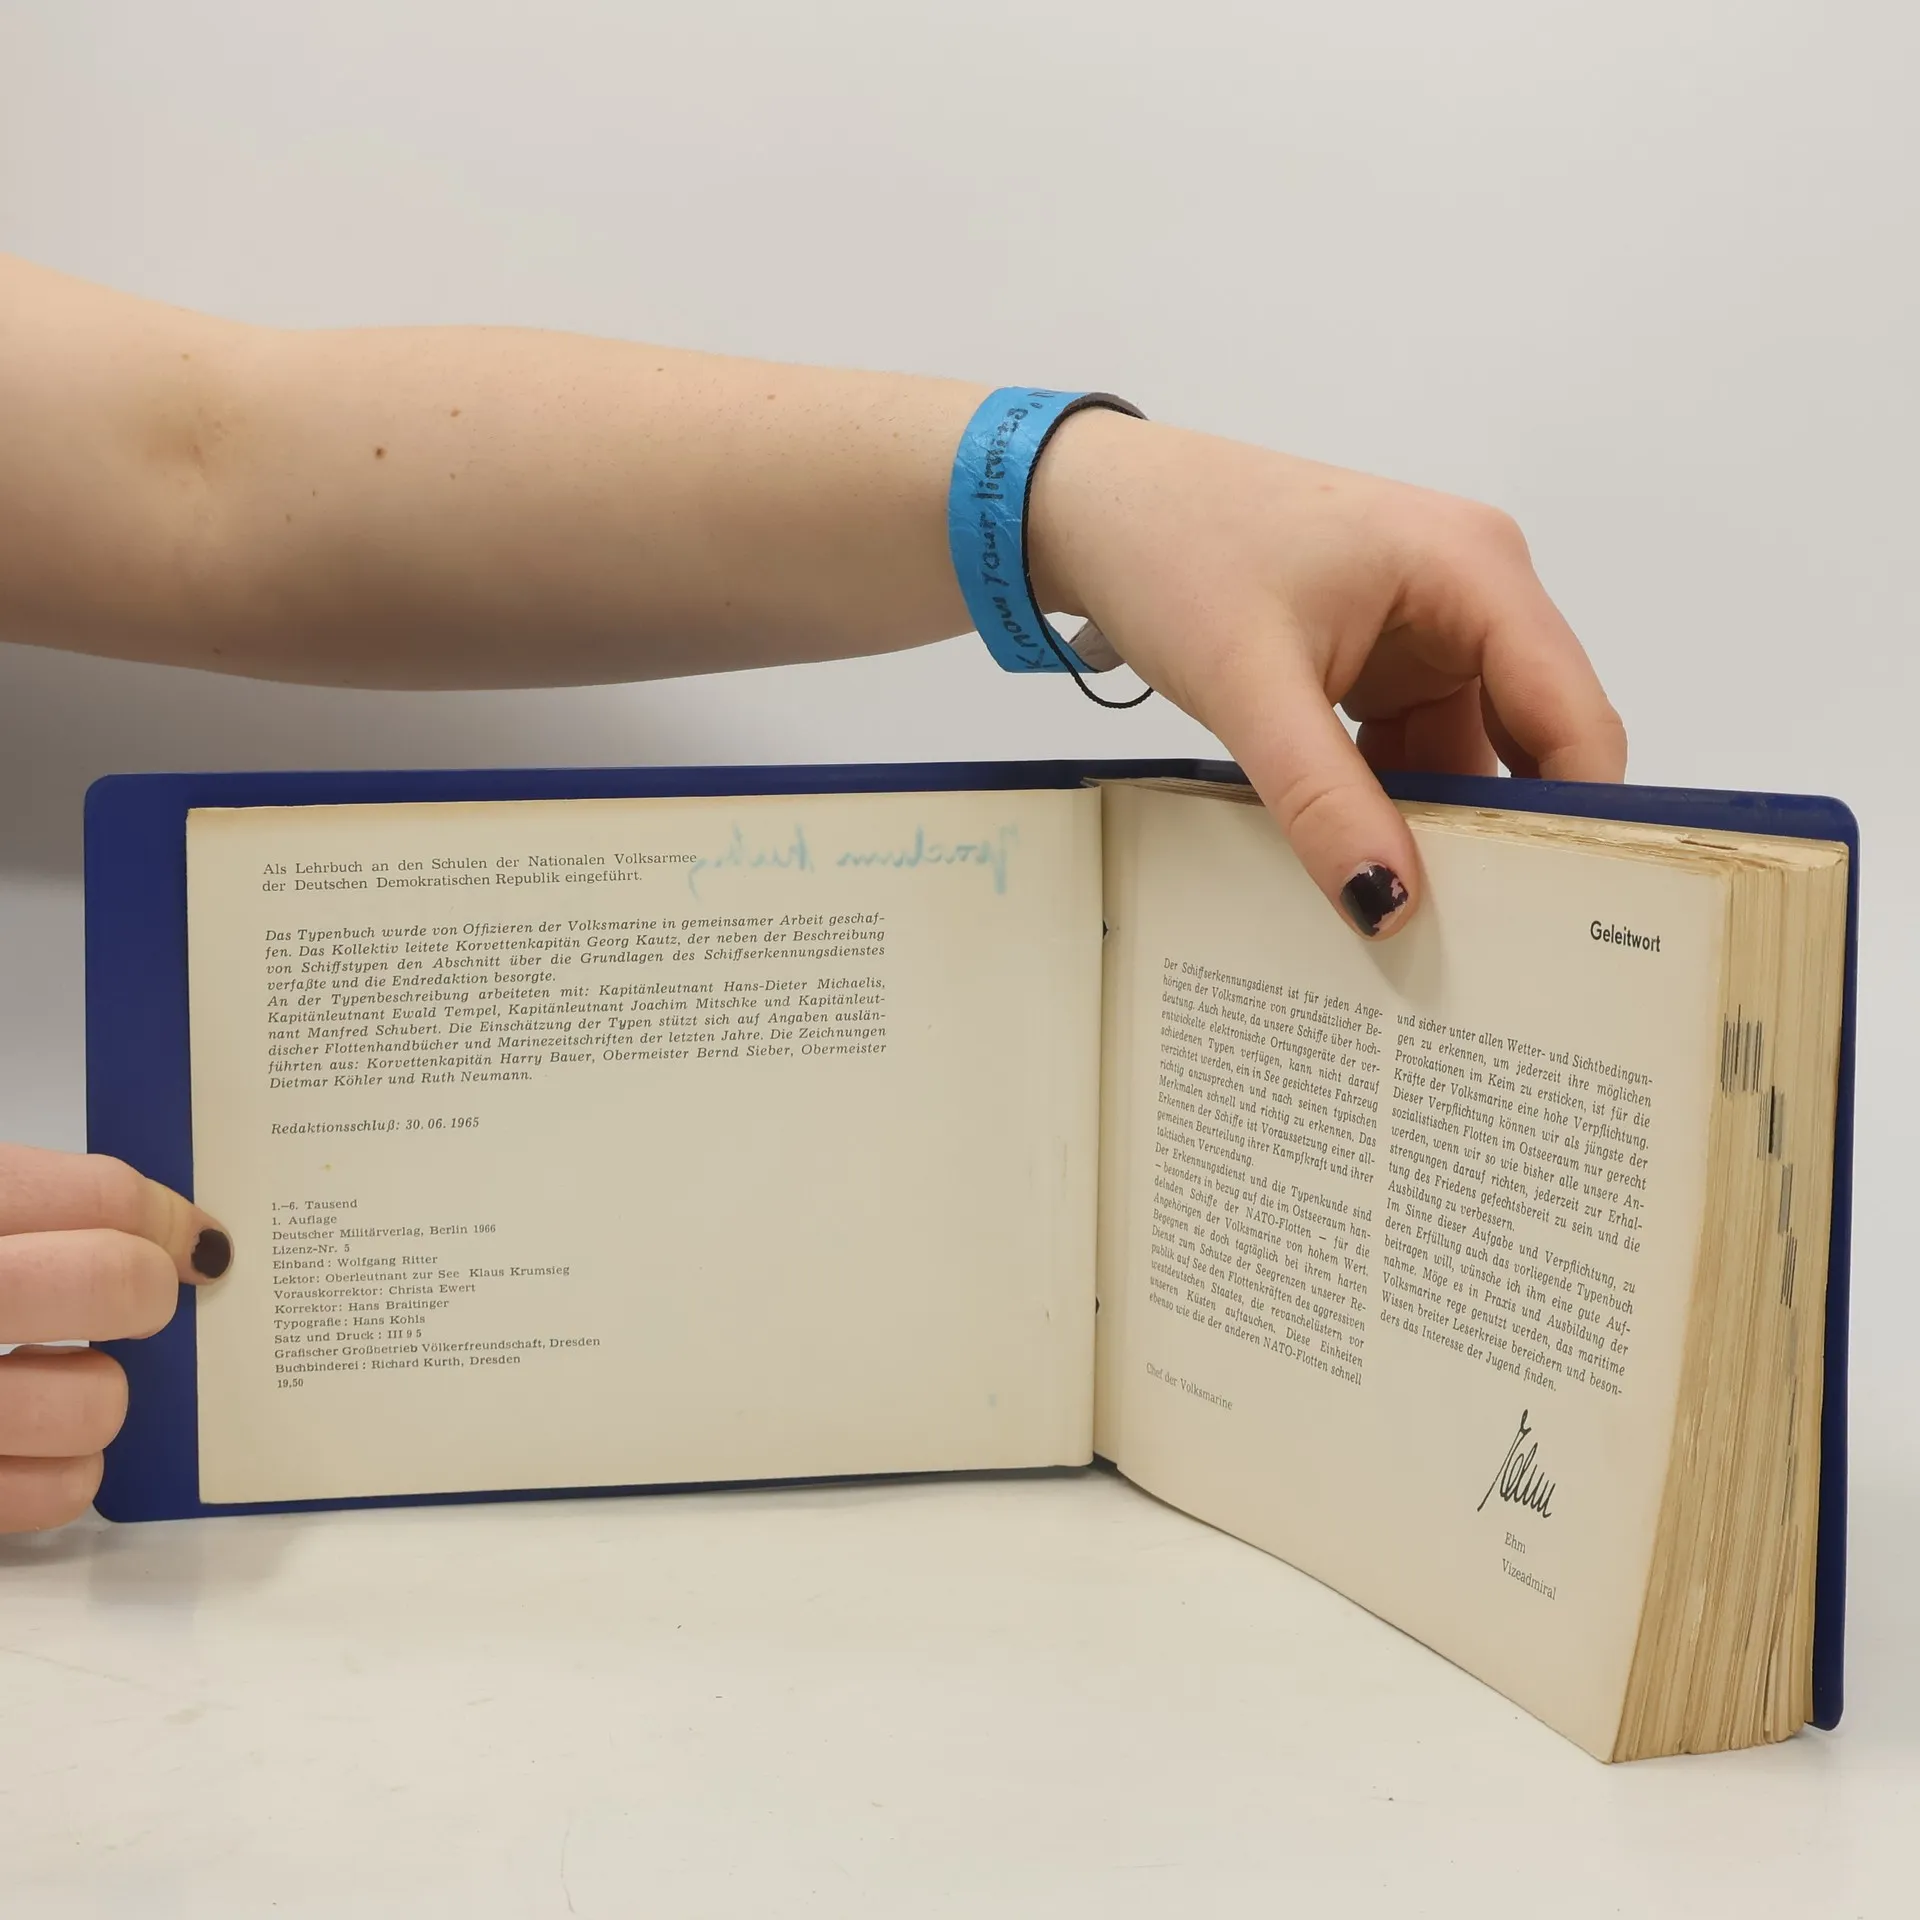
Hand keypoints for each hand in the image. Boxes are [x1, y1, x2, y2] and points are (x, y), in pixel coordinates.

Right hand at [0, 1143, 230, 1531]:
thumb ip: (26, 1205)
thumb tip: (171, 1235)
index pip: (99, 1196)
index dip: (164, 1216)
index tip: (186, 1237)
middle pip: (115, 1281)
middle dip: (142, 1288)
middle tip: (131, 1296)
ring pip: (97, 1400)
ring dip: (98, 1393)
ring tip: (53, 1376)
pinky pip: (54, 1492)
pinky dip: (63, 1473)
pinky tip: (29, 1446)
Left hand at [1030, 413, 1627, 935]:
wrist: (1094, 507)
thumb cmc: (1173, 550)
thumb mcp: (1251, 686)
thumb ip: (1324, 800)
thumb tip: (1389, 905)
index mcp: (1474, 569)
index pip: (1572, 716)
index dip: (1581, 818)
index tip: (1559, 921)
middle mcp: (1471, 592)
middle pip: (1531, 739)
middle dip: (1511, 834)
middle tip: (1489, 946)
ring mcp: (1426, 627)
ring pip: (1467, 755)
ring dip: (1440, 827)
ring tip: (1417, 921)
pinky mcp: (1381, 657)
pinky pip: (1414, 747)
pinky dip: (1391, 803)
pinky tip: (1363, 863)